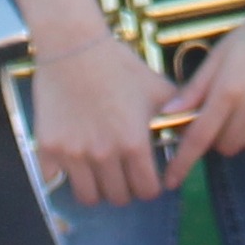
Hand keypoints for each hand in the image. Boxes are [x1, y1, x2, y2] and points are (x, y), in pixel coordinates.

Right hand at [31, 34, 183, 207]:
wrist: (74, 47)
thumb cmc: (119, 66)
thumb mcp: (158, 90)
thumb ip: (179, 118)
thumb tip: (196, 137)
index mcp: (134, 144)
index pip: (147, 191)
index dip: (151, 186)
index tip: (147, 176)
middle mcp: (104, 155)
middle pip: (119, 197)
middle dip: (125, 187)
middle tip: (123, 172)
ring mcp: (73, 154)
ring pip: (88, 196)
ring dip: (98, 187)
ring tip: (100, 171)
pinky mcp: (48, 148)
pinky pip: (55, 181)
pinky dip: (64, 177)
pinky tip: (73, 162)